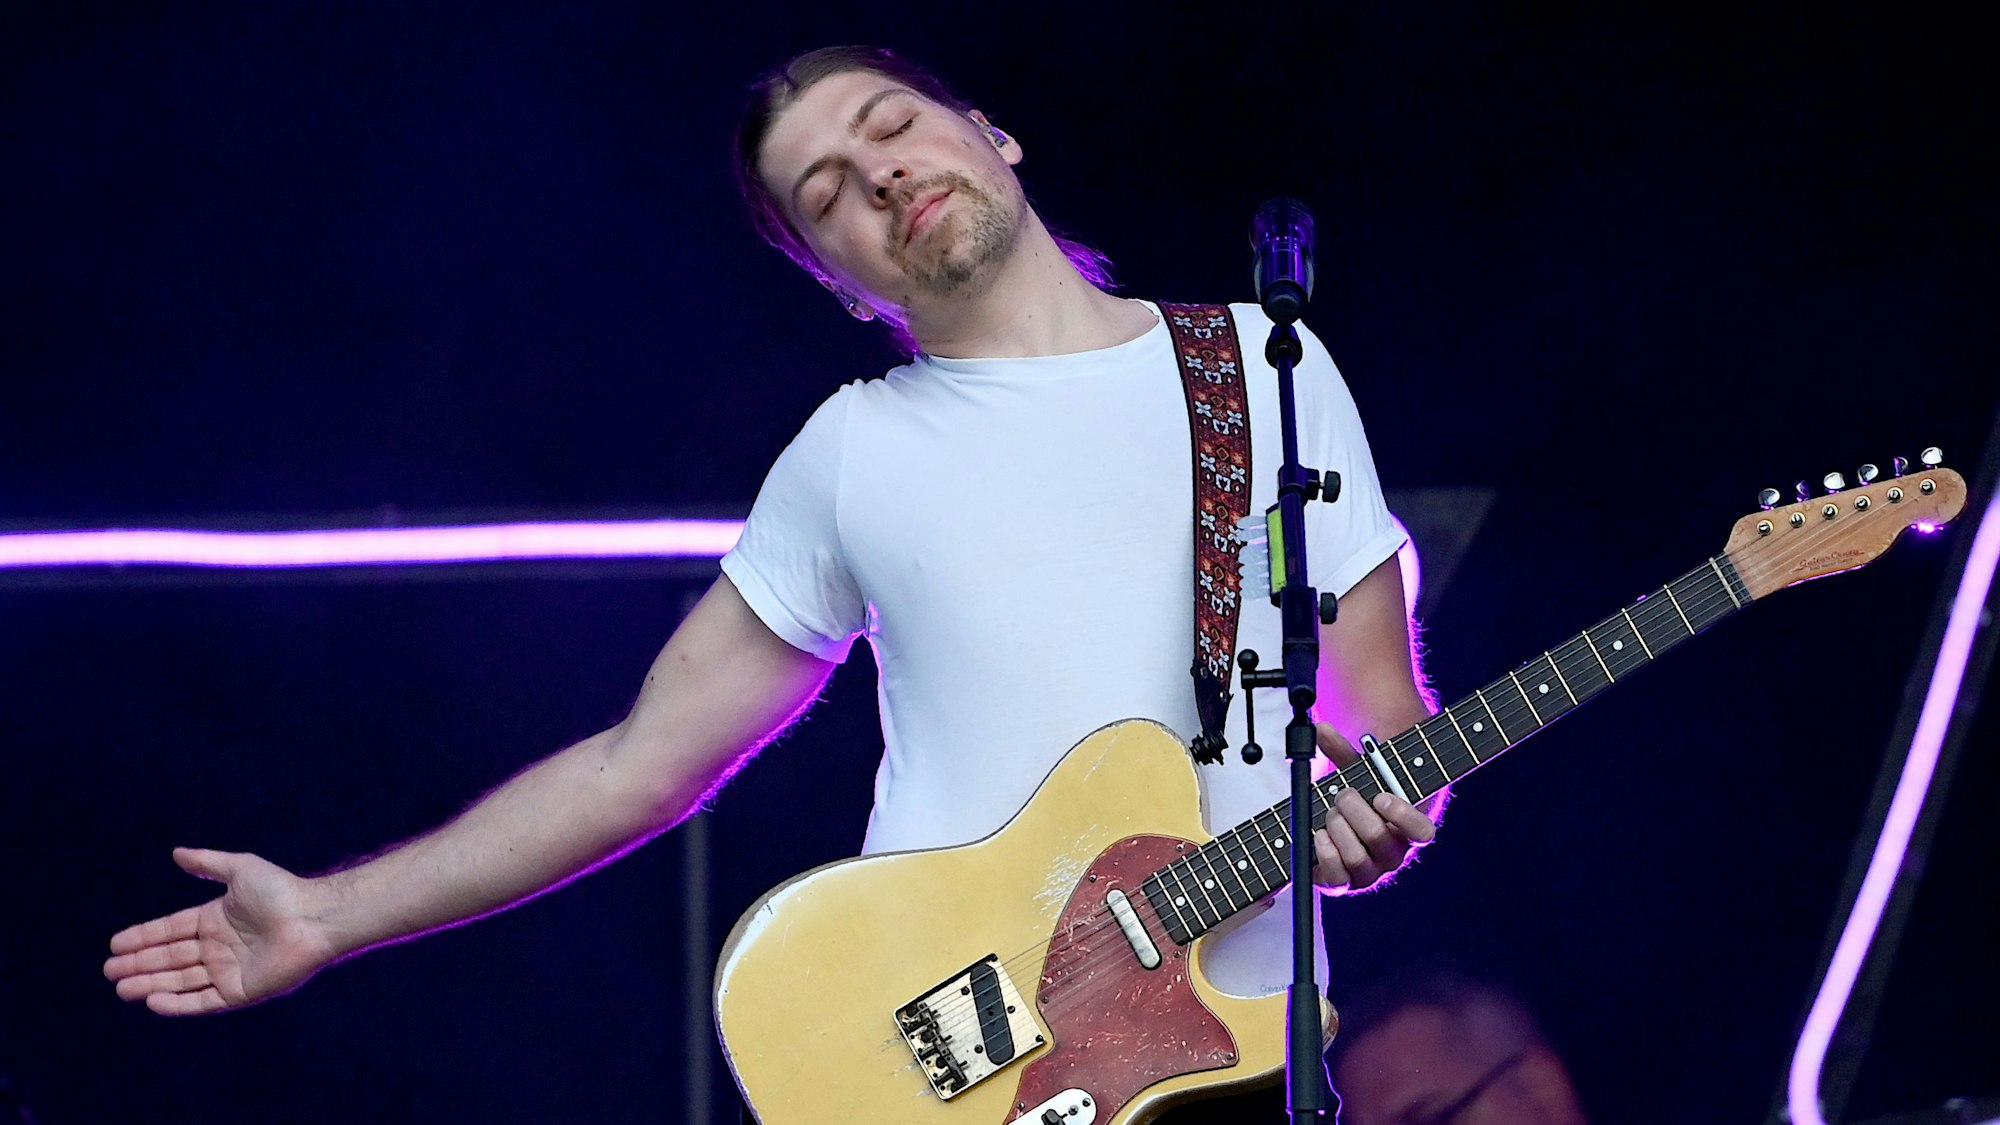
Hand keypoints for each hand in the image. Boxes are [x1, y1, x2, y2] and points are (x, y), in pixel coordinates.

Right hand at [104, 847, 334, 1015]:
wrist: (312, 918)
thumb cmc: (281, 891)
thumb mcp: (240, 869)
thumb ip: (208, 863)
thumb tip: (177, 852)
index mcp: (216, 919)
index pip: (171, 931)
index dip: (143, 937)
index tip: (115, 943)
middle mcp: (219, 946)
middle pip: (170, 958)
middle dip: (139, 964)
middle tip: (109, 970)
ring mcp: (229, 970)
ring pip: (180, 981)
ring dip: (150, 984)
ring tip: (121, 988)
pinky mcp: (240, 992)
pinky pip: (202, 1001)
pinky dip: (178, 1003)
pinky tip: (153, 1001)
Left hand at [1309, 722, 1435, 893]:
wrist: (1338, 827)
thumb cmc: (1357, 797)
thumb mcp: (1355, 773)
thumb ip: (1342, 751)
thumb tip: (1320, 729)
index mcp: (1408, 829)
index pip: (1422, 832)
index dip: (1403, 816)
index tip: (1381, 796)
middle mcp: (1392, 855)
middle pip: (1380, 839)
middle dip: (1355, 811)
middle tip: (1343, 794)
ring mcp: (1369, 872)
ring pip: (1357, 858)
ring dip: (1338, 828)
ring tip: (1331, 812)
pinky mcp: (1344, 883)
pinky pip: (1337, 878)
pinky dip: (1325, 853)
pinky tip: (1320, 834)